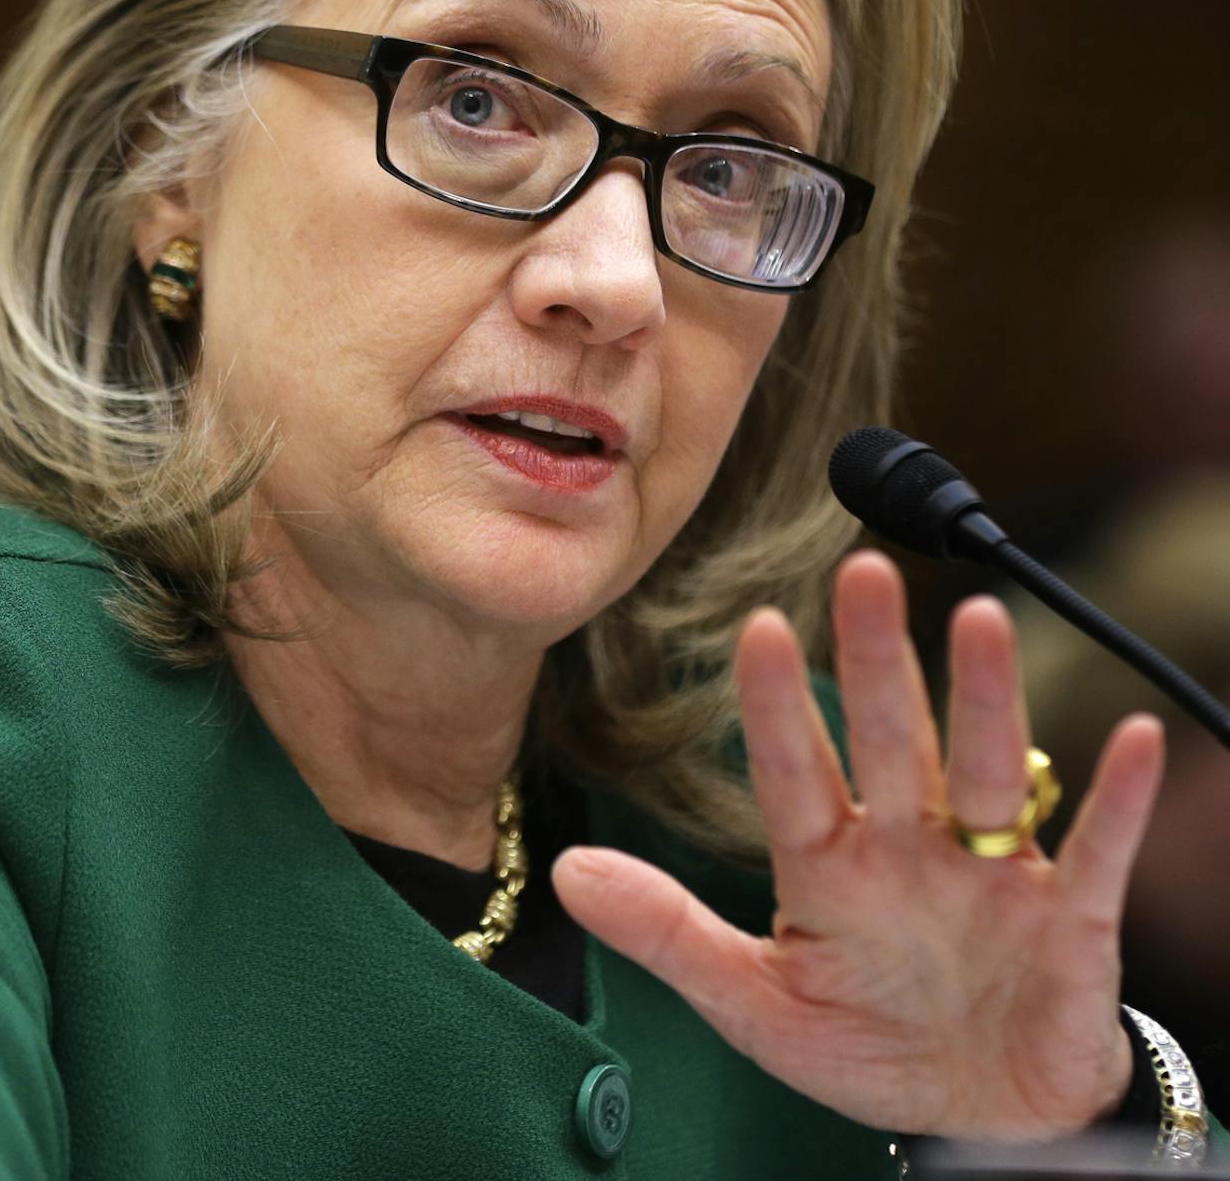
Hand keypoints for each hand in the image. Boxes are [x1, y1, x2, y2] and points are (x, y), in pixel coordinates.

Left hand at [552, 550, 1164, 1140]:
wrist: (978, 1125)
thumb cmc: (865, 1046)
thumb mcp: (754, 1004)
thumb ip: (668, 934)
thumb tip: (566, 871)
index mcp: (827, 866)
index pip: (794, 772)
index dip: (775, 706)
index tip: (751, 625)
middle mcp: (908, 849)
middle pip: (890, 741)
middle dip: (876, 661)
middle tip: (861, 572)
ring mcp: (989, 877)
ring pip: (984, 770)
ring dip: (984, 697)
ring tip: (980, 616)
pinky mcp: (1069, 921)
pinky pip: (1094, 852)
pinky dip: (1115, 800)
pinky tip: (1130, 738)